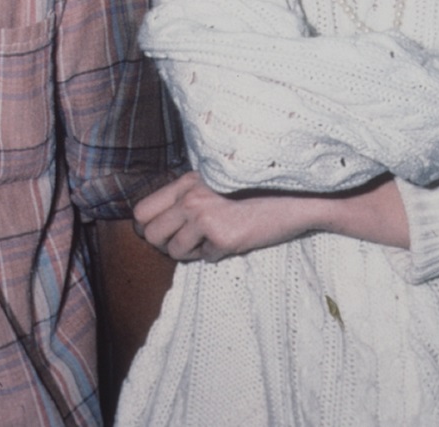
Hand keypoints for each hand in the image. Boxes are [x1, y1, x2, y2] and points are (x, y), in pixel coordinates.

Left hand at [132, 171, 320, 262]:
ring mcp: (205, 216)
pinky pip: (205, 258)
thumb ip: (189, 196)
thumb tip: (156, 225)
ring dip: (192, 251)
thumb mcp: (216, 183)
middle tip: (188, 242)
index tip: (166, 232)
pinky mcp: (221, 236)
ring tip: (215, 238)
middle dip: (166, 243)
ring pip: (173, 251)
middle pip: (151, 234)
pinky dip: (217, 254)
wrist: (296, 196)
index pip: (142, 210)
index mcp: (187, 181)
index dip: (150, 227)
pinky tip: (235, 238)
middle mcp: (191, 196)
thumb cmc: (257, 190)